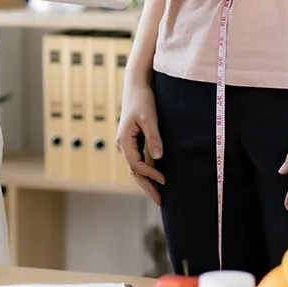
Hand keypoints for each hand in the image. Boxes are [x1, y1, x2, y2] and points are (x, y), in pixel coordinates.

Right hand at [116, 80, 164, 204]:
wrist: (136, 85)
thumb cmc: (142, 99)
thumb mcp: (150, 118)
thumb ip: (154, 137)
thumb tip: (159, 157)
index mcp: (124, 141)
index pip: (136, 165)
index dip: (150, 174)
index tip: (164, 180)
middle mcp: (123, 144)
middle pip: (134, 171)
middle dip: (146, 186)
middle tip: (160, 201)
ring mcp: (127, 143)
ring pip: (136, 167)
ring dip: (146, 181)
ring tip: (158, 195)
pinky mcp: (134, 140)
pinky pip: (139, 160)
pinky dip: (147, 171)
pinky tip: (156, 177)